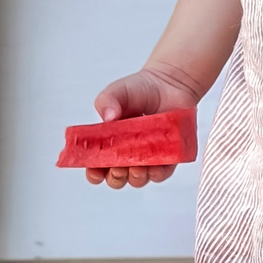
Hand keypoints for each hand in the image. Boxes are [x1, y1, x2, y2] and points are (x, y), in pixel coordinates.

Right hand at [86, 65, 198, 189]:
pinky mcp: (168, 157)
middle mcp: (127, 154)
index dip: (94, 172)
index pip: (97, 165)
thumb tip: (108, 118)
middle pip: (116, 178)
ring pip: (138, 179)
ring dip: (135, 177)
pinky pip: (162, 172)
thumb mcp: (117, 92)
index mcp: (109, 143)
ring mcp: (147, 157)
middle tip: (117, 167)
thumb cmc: (139, 90)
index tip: (94, 169)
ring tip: (135, 167)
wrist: (169, 84)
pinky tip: (154, 165)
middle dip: (114, 177)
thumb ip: (106, 101)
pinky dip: (157, 173)